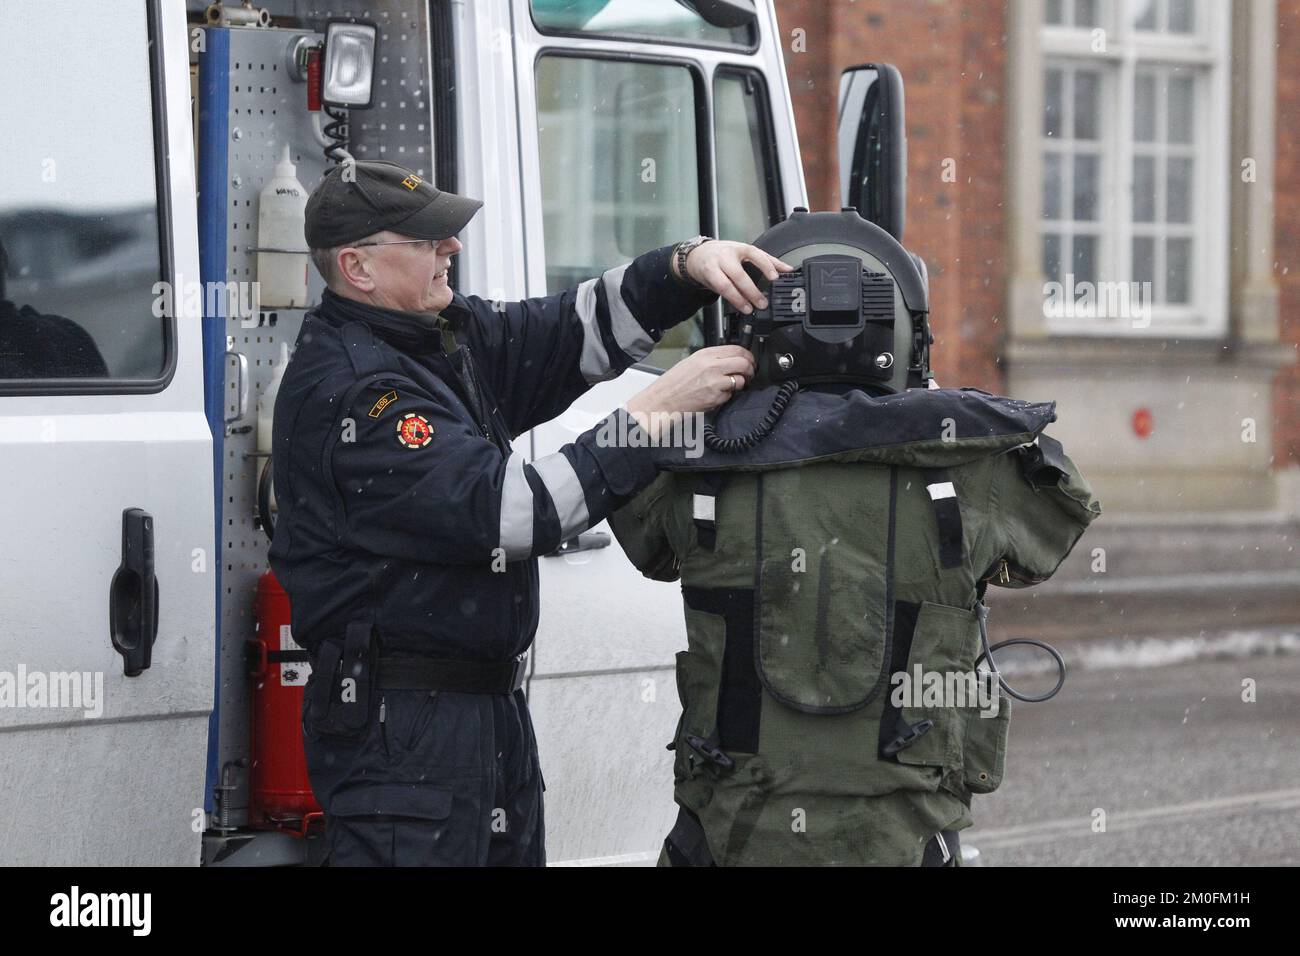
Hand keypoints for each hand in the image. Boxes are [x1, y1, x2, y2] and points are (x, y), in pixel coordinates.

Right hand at [625, 345, 755, 439]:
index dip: (748, 355)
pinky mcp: (715, 396)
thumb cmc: (674, 383)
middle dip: (750, 369)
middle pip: (743, 363)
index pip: (737, 349)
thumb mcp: (692, 361)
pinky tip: (717, 395)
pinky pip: (731, 394)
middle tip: (749, 373)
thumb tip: (731, 358)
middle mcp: (711, 365)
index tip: (749, 360)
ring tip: (733, 385)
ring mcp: (714, 381)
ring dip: (741, 383)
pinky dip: (728, 396)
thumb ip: (712, 358)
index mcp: (705, 354)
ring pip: (741, 379)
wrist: (663, 400)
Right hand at [678, 240, 793, 313]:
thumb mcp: (746, 252)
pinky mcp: (708, 276)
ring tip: (749, 308)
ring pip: (727, 285)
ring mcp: (716, 266)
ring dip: (739, 299)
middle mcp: (727, 256)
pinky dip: (731, 299)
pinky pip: (720, 290)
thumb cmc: (725, 254)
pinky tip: (739, 305)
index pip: (755, 254)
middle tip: (762, 303)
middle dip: (751, 291)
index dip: (765, 266)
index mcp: (740, 248)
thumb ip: (767, 260)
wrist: (698, 255)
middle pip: (739, 274)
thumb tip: (788, 269)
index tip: (775, 277)